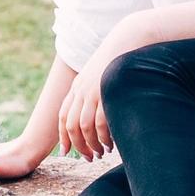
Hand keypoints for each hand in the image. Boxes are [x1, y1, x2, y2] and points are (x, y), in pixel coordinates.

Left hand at [58, 13, 153, 161]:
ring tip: (101, 153)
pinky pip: (100, 123)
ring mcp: (93, 91)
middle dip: (78, 145)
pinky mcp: (106, 93)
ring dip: (91, 144)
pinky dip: (103, 138)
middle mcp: (82, 89)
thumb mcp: (102, 73)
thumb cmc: (121, 58)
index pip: (63, 115)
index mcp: (78, 85)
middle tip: (89, 157)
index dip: (63, 136)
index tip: (66, 151)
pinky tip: (110, 145)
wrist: (130, 38)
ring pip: (83, 127)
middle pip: (71, 125)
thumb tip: (98, 111)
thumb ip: (96, 90)